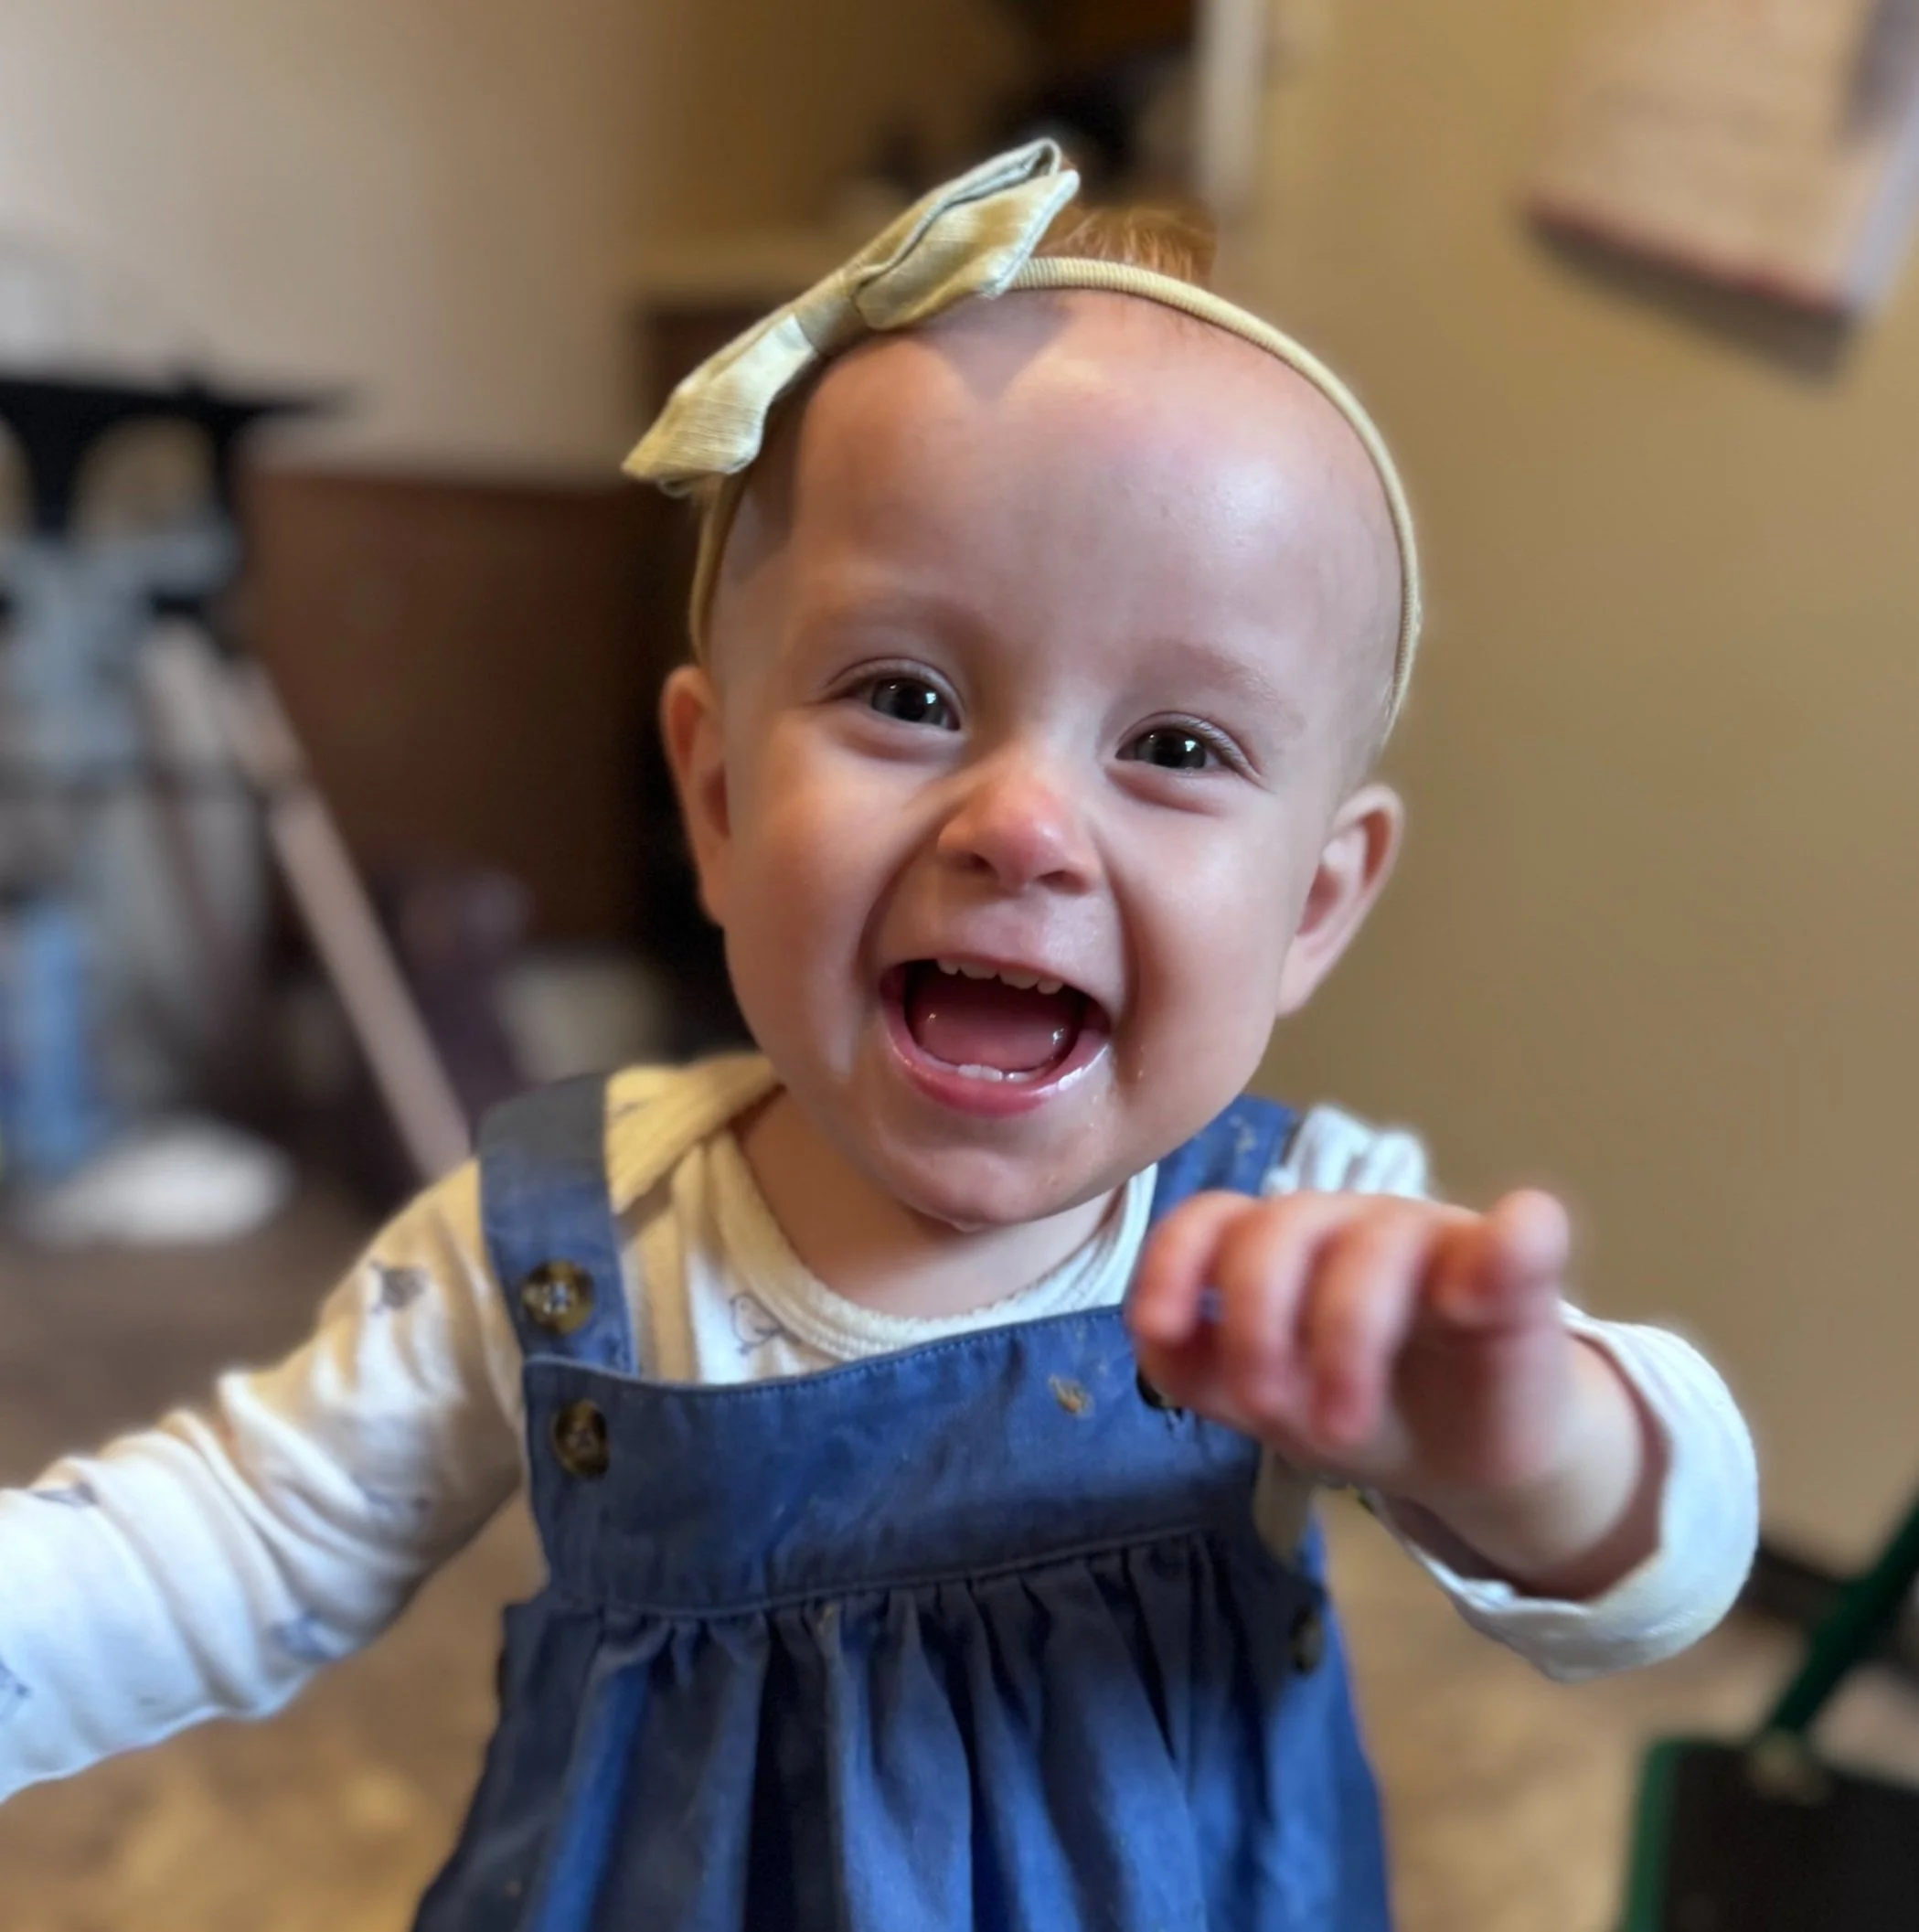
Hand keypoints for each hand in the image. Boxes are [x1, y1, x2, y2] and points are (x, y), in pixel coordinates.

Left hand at [1127, 1189, 1656, 1593]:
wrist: (1475, 1452)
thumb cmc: (1358, 1407)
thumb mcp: (1264, 1404)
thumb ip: (1197, 1369)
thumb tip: (1153, 1332)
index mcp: (1280, 1246)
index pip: (1214, 1219)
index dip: (1175, 1262)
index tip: (1155, 1327)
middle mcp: (1347, 1226)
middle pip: (1283, 1230)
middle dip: (1259, 1323)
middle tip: (1265, 1412)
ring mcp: (1434, 1237)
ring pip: (1376, 1245)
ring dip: (1346, 1335)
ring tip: (1341, 1432)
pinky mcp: (1517, 1265)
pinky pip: (1523, 1231)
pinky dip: (1506, 1246)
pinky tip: (1475, 1295)